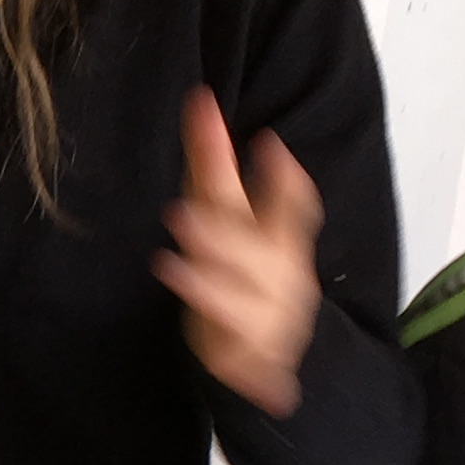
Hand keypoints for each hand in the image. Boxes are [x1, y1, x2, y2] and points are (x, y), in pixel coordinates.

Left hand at [155, 87, 322, 417]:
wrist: (275, 358)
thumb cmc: (247, 278)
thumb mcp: (235, 226)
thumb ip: (214, 171)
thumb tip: (199, 106)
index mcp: (282, 241)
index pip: (293, 208)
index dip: (284, 180)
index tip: (269, 144)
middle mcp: (280, 275)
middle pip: (256, 248)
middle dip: (222, 227)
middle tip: (181, 207)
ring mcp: (268, 313)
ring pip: (241, 291)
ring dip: (210, 265)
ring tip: (173, 238)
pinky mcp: (245, 346)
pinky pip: (229, 333)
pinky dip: (206, 308)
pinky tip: (171, 273)